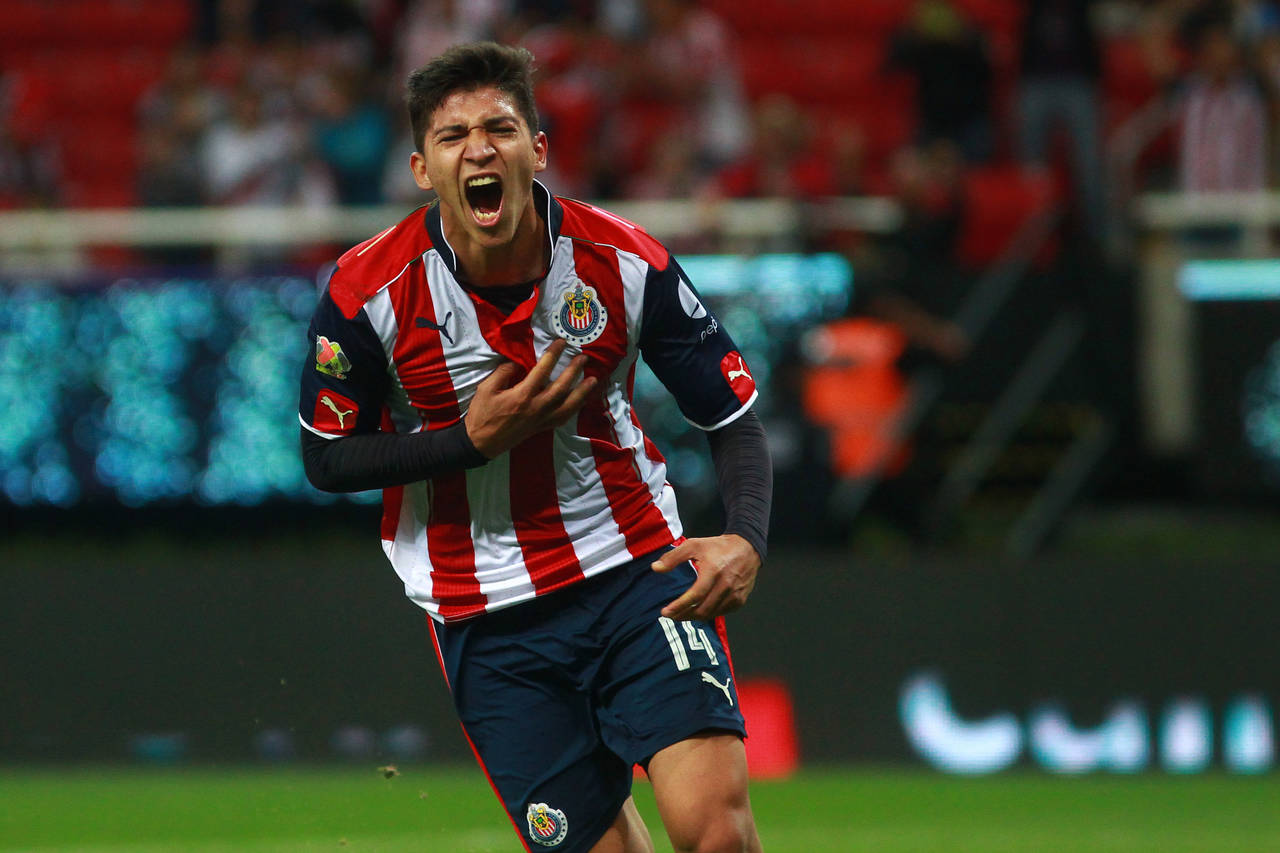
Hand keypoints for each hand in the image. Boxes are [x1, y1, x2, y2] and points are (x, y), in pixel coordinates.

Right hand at [465, 339, 597, 457]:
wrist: (481, 443)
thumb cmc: (481, 415)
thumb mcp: (486, 389)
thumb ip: (503, 372)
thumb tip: (518, 363)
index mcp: (522, 396)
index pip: (542, 371)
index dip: (553, 354)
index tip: (561, 342)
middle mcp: (536, 408)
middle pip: (561, 388)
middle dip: (574, 371)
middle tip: (583, 358)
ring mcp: (541, 420)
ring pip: (568, 406)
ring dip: (582, 393)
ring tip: (593, 380)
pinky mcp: (541, 428)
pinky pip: (562, 418)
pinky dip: (574, 409)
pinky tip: (580, 402)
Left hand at [652, 534, 760, 621]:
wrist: (747, 548)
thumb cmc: (718, 547)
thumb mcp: (693, 545)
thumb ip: (673, 557)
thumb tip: (655, 568)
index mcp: (714, 571)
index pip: (695, 595)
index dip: (679, 606)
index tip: (665, 612)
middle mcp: (726, 585)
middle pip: (702, 609)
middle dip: (683, 615)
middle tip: (670, 615)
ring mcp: (735, 594)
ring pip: (711, 614)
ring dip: (694, 617)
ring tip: (681, 614)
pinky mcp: (740, 600)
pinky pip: (721, 612)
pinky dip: (708, 614)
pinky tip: (698, 611)